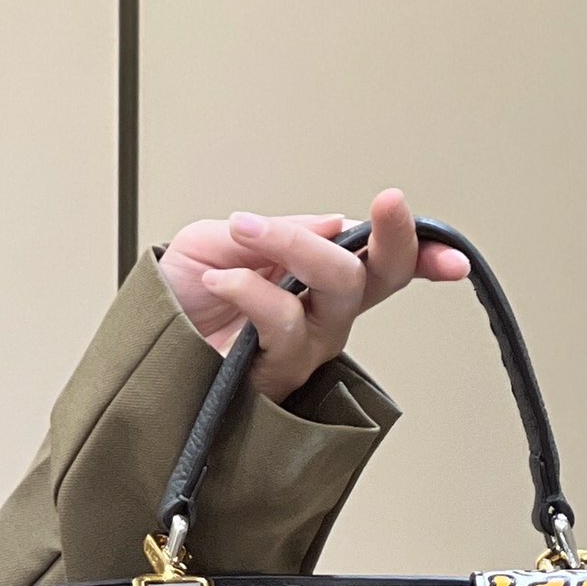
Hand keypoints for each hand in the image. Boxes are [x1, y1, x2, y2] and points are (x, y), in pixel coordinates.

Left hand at [156, 188, 469, 402]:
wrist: (134, 349)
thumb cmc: (176, 302)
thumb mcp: (222, 238)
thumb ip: (279, 231)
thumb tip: (333, 223)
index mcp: (314, 282)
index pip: (380, 267)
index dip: (422, 258)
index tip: (452, 256)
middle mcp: (317, 320)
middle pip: (372, 280)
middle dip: (385, 240)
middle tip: (382, 205)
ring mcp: (298, 352)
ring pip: (333, 296)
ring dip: (294, 249)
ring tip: (246, 233)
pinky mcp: (272, 379)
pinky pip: (284, 326)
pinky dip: (254, 291)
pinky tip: (222, 279)